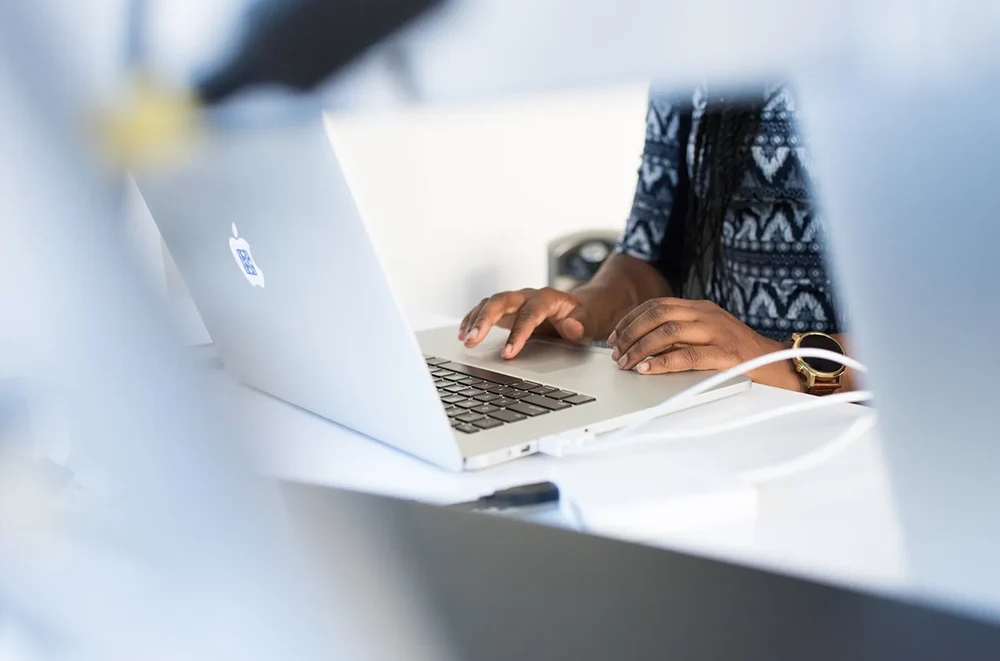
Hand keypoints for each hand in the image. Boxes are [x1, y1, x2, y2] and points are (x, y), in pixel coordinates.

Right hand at [459, 288, 596, 358]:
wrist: (578, 308)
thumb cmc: (582, 316)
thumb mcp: (589, 322)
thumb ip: (581, 325)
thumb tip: (571, 326)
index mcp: (548, 298)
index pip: (529, 314)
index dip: (518, 333)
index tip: (508, 353)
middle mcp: (528, 296)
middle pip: (501, 301)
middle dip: (485, 319)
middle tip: (473, 340)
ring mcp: (515, 301)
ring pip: (490, 303)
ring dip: (475, 320)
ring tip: (465, 340)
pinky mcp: (507, 309)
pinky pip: (485, 309)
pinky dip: (472, 319)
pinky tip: (464, 333)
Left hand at [607, 298, 799, 388]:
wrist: (779, 365)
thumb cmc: (740, 354)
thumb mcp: (707, 336)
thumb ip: (681, 336)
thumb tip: (642, 347)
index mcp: (701, 308)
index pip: (657, 305)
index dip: (631, 319)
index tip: (614, 335)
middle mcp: (707, 315)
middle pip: (657, 314)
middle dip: (630, 332)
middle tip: (615, 352)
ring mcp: (717, 332)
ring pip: (667, 332)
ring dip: (640, 348)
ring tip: (626, 362)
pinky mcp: (725, 354)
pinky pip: (686, 355)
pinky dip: (661, 362)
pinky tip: (647, 369)